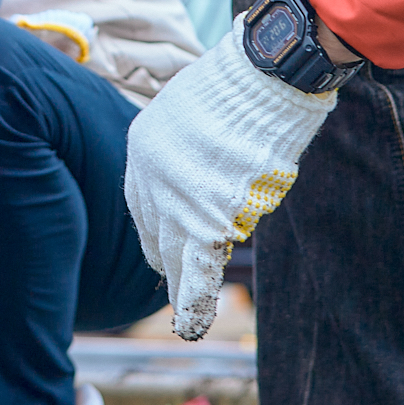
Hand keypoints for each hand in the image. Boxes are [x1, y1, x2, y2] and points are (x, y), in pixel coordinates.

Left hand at [124, 19, 337, 339]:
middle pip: (156, 234)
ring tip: (192, 312)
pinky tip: (190, 328)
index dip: (158, 231)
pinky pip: (197, 268)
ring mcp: (175, 198)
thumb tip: (200, 179)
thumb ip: (187, 148)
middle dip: (168, 264)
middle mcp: (149, 175)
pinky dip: (195, 302)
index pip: (144, 204)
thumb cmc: (243, 84)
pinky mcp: (206, 217)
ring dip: (190, 282)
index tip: (166, 252)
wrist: (261, 76)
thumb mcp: (194, 108)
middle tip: (177, 293)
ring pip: (180, 253)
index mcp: (142, 145)